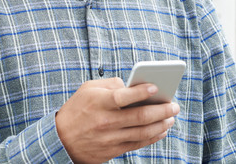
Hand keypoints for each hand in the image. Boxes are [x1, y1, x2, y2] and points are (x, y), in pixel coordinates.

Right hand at [55, 77, 179, 163]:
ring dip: (161, 125)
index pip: (123, 96)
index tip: (156, 86)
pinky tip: (161, 130)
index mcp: (99, 103)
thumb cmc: (76, 109)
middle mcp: (106, 121)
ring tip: (171, 117)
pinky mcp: (112, 150)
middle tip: (174, 105)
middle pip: (139, 116)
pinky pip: (137, 144)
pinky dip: (152, 137)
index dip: (141, 91)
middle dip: (161, 110)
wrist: (61, 140)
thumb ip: (111, 84)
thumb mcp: (87, 89)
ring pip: (142, 132)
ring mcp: (110, 138)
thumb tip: (132, 84)